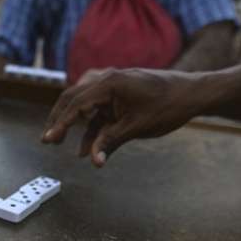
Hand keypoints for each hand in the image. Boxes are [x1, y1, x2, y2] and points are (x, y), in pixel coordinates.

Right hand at [41, 68, 206, 166]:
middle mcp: (106, 79)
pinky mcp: (118, 94)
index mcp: (109, 83)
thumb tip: (93, 161)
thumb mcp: (136, 127)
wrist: (193, 94)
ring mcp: (112, 85)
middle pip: (72, 99)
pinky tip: (88, 147)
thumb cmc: (168, 106)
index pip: (76, 104)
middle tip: (47, 139)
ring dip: (73, 123)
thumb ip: (110, 142)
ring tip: (59, 142)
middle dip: (59, 120)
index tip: (47, 139)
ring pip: (83, 104)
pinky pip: (98, 110)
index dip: (60, 124)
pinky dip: (91, 126)